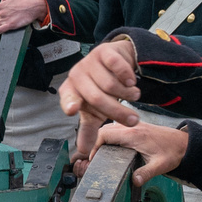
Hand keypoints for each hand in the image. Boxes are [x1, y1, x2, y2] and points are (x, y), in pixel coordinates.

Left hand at [0, 0, 49, 33]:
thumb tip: (2, 1)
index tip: (7, 13)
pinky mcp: (10, 25)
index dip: (2, 12)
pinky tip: (4, 29)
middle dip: (1, 18)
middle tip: (8, 18)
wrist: (34, 6)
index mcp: (2, 5)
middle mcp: (2, 12)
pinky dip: (1, 30)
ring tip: (6, 24)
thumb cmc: (26, 0)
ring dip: (0, 24)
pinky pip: (0, 30)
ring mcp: (5, 19)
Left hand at [58, 38, 142, 162]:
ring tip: (133, 95)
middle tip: (133, 120)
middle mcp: (77, 75)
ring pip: (110, 84)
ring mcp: (89, 61)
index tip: (72, 110)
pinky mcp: (104, 51)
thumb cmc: (101, 89)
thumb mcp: (94, 111)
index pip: (67, 98)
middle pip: (97, 98)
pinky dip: (128, 77)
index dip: (69, 103)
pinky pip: (118, 67)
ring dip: (127, 94)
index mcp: (70, 91)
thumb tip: (85, 151)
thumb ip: (89, 130)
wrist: (114, 61)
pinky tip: (132, 81)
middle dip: (118, 112)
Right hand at [93, 118, 185, 185]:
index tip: (93, 158)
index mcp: (134, 135)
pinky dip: (110, 135)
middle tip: (93, 157)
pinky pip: (117, 128)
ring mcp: (134, 126)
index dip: (95, 146)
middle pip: (104, 129)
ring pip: (110, 127)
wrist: (184, 143)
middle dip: (95, 142)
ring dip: (102, 138)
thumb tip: (134, 181)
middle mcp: (132, 128)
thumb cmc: (173, 152)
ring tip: (99, 153)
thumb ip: (146, 173)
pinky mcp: (137, 128)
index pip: (105, 135)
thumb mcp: (160, 165)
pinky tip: (111, 146)